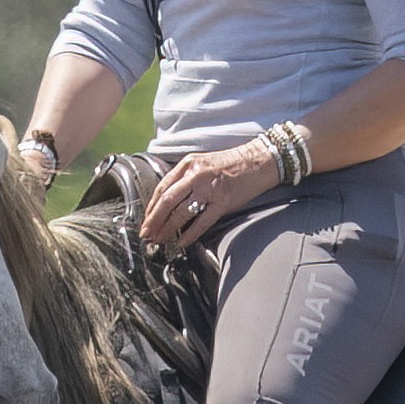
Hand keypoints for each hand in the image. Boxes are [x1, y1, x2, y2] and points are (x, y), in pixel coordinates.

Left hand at [137, 143, 277, 251]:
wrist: (259, 161)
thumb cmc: (231, 164)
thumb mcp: (202, 163)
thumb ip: (185, 179)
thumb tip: (169, 202)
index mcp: (188, 164)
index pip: (162, 188)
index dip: (151, 207)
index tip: (146, 221)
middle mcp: (195, 174)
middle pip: (167, 201)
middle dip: (154, 221)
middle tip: (147, 235)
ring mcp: (209, 188)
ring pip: (181, 212)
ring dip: (168, 229)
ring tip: (161, 240)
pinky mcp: (223, 201)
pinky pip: (201, 221)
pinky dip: (190, 234)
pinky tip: (182, 242)